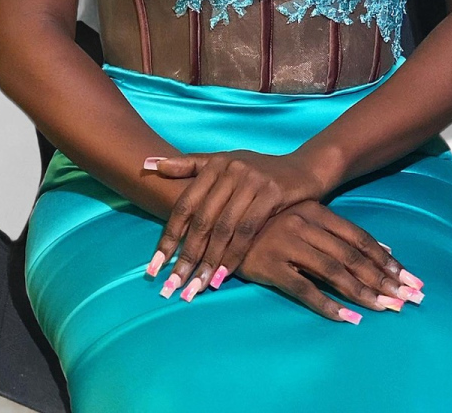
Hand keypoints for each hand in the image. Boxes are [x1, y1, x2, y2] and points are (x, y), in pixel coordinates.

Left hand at [142, 149, 326, 293]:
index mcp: (215, 164)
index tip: (154, 267)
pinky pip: (247, 231)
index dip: (168, 237)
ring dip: (208, 261)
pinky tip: (222, 276)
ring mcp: (252, 180)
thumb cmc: (258, 171)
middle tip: (173, 286)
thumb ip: (188, 166)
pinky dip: (233, 256)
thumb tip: (148, 164)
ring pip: (223, 229)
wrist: (303, 169)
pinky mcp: (272, 193)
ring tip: (195, 288)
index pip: (185, 205)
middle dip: (185, 256)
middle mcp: (230, 169)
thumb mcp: (224, 164)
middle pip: (201, 220)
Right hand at [236, 201, 424, 320]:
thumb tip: (385, 249)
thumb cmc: (271, 221)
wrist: (221, 221)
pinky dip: (327, 305)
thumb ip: (340, 232)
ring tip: (385, 309)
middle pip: (352, 256)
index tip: (408, 277)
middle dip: (383, 279)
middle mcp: (304, 224)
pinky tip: (348, 318)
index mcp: (315, 211)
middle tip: (408, 297)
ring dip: (362, 293)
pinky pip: (304, 289)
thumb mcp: (306, 217)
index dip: (385, 259)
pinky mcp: (270, 265)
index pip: (358, 238)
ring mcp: (287, 244)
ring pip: (333, 272)